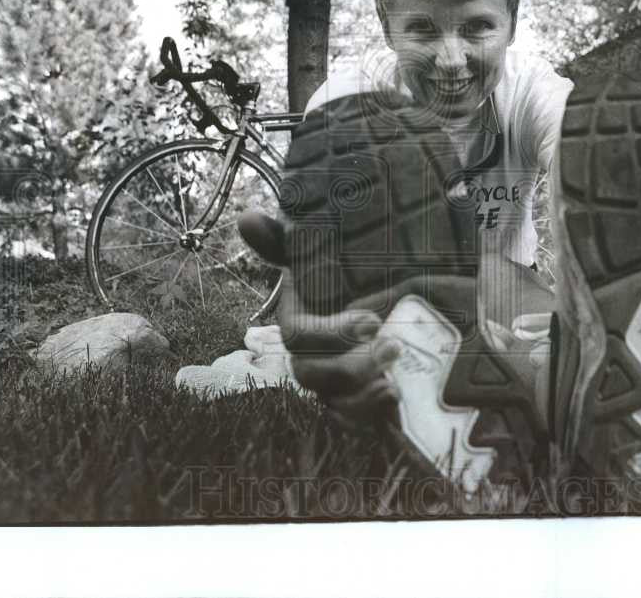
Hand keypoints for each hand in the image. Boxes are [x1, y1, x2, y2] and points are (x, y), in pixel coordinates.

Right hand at [238, 210, 478, 422]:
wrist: (390, 301)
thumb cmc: (349, 274)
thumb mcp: (324, 251)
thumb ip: (285, 239)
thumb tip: (247, 219)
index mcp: (298, 318)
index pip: (299, 336)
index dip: (332, 333)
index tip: (373, 319)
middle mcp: (308, 355)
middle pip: (313, 375)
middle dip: (352, 367)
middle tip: (392, 348)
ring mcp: (329, 381)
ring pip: (330, 403)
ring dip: (359, 398)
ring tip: (392, 384)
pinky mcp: (353, 400)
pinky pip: (349, 421)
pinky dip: (368, 415)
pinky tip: (393, 398)